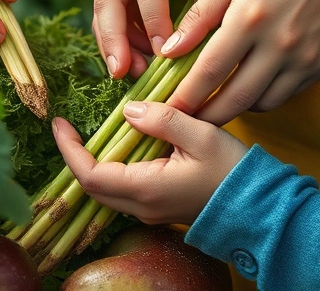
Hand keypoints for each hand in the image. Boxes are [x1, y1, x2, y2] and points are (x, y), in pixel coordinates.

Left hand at [54, 101, 245, 224]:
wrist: (259, 207)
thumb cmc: (233, 172)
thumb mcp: (201, 135)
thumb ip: (163, 119)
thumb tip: (128, 110)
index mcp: (146, 189)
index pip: (89, 175)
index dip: (69, 150)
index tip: (60, 123)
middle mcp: (142, 206)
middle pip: (92, 185)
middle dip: (76, 154)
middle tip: (70, 125)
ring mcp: (149, 210)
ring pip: (107, 188)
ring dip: (94, 161)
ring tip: (91, 130)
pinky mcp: (158, 207)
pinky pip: (124, 188)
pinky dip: (113, 166)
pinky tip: (122, 142)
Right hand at [94, 0, 227, 78]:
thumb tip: (202, 36)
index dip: (153, 20)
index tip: (165, 52)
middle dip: (113, 38)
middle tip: (121, 72)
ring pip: (100, 8)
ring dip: (110, 42)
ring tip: (127, 74)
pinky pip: (103, 10)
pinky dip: (113, 36)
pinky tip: (129, 59)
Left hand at [163, 0, 319, 124]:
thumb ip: (201, 14)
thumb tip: (170, 49)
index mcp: (250, 18)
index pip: (209, 70)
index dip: (185, 96)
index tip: (166, 108)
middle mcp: (277, 45)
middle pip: (233, 98)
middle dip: (205, 116)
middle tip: (183, 120)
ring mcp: (302, 60)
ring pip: (258, 104)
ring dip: (232, 110)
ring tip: (211, 105)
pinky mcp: (319, 68)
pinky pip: (282, 97)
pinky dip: (259, 100)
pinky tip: (245, 89)